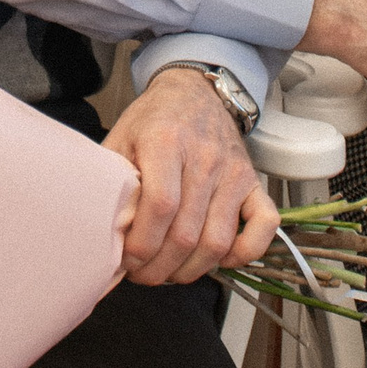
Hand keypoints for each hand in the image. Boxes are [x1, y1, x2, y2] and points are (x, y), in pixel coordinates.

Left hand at [106, 68, 280, 284]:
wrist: (194, 92)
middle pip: (186, 232)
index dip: (142, 244)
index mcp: (166, 142)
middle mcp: (205, 157)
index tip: (127, 260)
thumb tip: (102, 232)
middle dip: (160, 267)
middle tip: (143, 275)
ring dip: (192, 270)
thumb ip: (113, 181)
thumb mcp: (122, 138)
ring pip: (218, 240)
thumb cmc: (154, 120)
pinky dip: (245, 252)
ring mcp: (234, 172)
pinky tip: (220, 259)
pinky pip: (263, 225)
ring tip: (170, 273)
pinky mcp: (253, 182)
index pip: (160, 206)